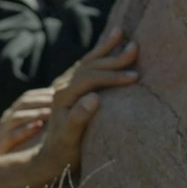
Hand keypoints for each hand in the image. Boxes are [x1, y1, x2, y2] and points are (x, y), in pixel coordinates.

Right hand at [0, 88, 52, 158]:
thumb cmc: (14, 144)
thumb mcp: (24, 128)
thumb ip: (37, 119)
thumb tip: (59, 111)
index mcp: (13, 112)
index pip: (27, 97)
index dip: (42, 93)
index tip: (59, 92)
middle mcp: (8, 118)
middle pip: (23, 103)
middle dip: (41, 100)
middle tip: (58, 101)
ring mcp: (3, 129)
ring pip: (18, 117)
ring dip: (35, 114)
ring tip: (50, 113)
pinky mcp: (1, 143)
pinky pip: (13, 135)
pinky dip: (25, 130)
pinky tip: (38, 127)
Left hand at [35, 27, 138, 173]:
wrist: (51, 155)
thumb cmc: (64, 150)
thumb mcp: (71, 137)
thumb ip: (79, 117)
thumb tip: (94, 97)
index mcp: (63, 95)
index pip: (91, 79)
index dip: (113, 77)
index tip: (135, 77)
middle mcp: (62, 86)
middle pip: (90, 66)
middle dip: (113, 57)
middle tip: (135, 47)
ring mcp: (65, 85)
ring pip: (87, 62)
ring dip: (105, 48)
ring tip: (120, 32)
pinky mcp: (70, 88)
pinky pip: (85, 66)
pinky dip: (98, 54)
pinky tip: (106, 45)